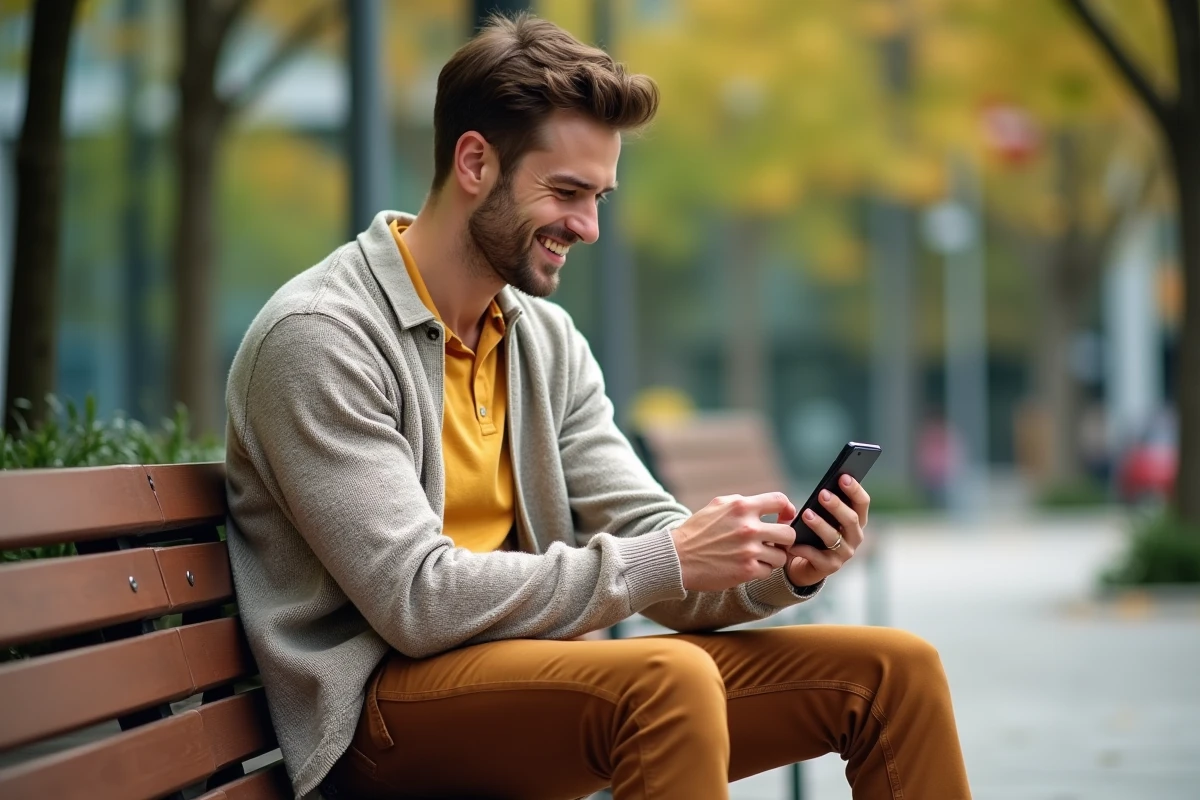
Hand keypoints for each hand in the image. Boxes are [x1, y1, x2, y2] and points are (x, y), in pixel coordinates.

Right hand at [670, 492, 797, 591]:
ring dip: (772, 557)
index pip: (780, 501)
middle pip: (788, 534)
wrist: (677, 558)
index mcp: (742, 506)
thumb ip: (743, 503)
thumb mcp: (717, 506)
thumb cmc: (697, 531)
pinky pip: (768, 572)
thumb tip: (769, 505)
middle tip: (773, 543)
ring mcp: (749, 550)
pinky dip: (760, 571)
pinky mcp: (746, 571)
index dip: (787, 510)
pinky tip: (746, 566)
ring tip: (757, 556)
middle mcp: (748, 527)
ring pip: (781, 556)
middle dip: (783, 539)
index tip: (784, 518)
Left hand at [785, 475, 869, 588]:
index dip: (855, 489)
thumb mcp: (817, 516)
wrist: (803, 563)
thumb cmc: (812, 533)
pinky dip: (803, 549)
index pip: (862, 503)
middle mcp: (854, 536)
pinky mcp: (830, 567)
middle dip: (837, 505)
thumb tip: (818, 493)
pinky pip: (817, 556)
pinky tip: (792, 543)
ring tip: (806, 514)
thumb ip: (819, 504)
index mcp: (855, 521)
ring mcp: (844, 553)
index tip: (843, 477)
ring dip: (820, 525)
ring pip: (834, 537)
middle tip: (822, 494)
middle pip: (851, 519)